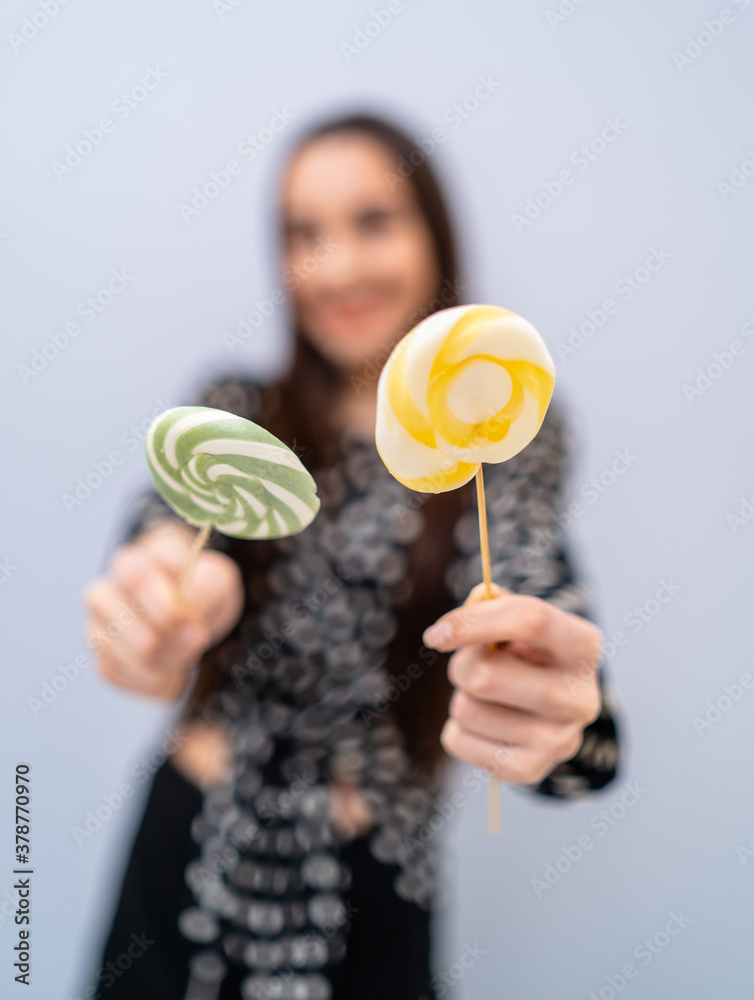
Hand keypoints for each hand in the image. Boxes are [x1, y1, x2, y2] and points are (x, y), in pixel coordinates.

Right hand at [83, 520, 244, 700]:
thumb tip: (185, 617)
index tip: (196, 624)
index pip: (136, 582)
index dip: (169, 609)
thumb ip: (204, 588)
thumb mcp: (214, 576)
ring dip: (174, 665)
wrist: (188, 607)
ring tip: (187, 651)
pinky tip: (174, 668)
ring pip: (136, 665)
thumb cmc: (197, 586)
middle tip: (199, 639)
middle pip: (139, 636)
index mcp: (128, 564)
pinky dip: (165, 683)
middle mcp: (102, 597)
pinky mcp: (104, 664)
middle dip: (179, 645)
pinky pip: (135, 685)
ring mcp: (98, 632)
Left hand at [423, 583, 602, 784]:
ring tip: (486, 695)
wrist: (553, 707)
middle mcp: (580, 697)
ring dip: (461, 696)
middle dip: (461, 665)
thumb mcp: (518, 618)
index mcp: (583, 644)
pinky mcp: (532, 770)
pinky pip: (457, 741)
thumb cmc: (527, 651)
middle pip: (485, 676)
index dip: (473, 622)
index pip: (529, 619)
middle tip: (472, 665)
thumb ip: (488, 605)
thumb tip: (451, 627)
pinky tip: (485, 722)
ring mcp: (560, 739)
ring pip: (467, 708)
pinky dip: (457, 729)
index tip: (436, 634)